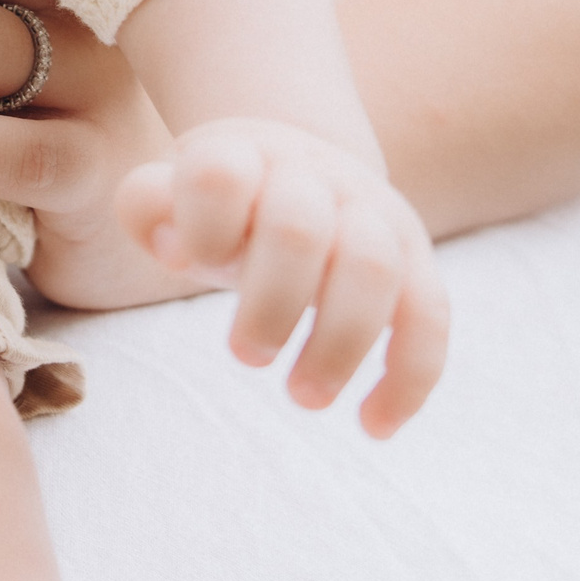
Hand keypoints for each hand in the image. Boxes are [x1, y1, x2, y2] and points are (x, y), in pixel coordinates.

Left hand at [116, 118, 449, 437]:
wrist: (298, 171)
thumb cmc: (218, 207)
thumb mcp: (171, 197)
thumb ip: (149, 207)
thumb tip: (176, 248)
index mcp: (243, 154)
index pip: (220, 176)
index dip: (204, 226)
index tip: (194, 262)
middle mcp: (315, 175)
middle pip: (299, 228)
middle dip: (269, 303)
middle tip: (244, 357)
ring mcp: (374, 214)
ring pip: (373, 269)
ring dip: (338, 343)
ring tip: (302, 396)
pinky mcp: (416, 262)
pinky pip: (430, 316)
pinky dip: (409, 375)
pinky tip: (374, 426)